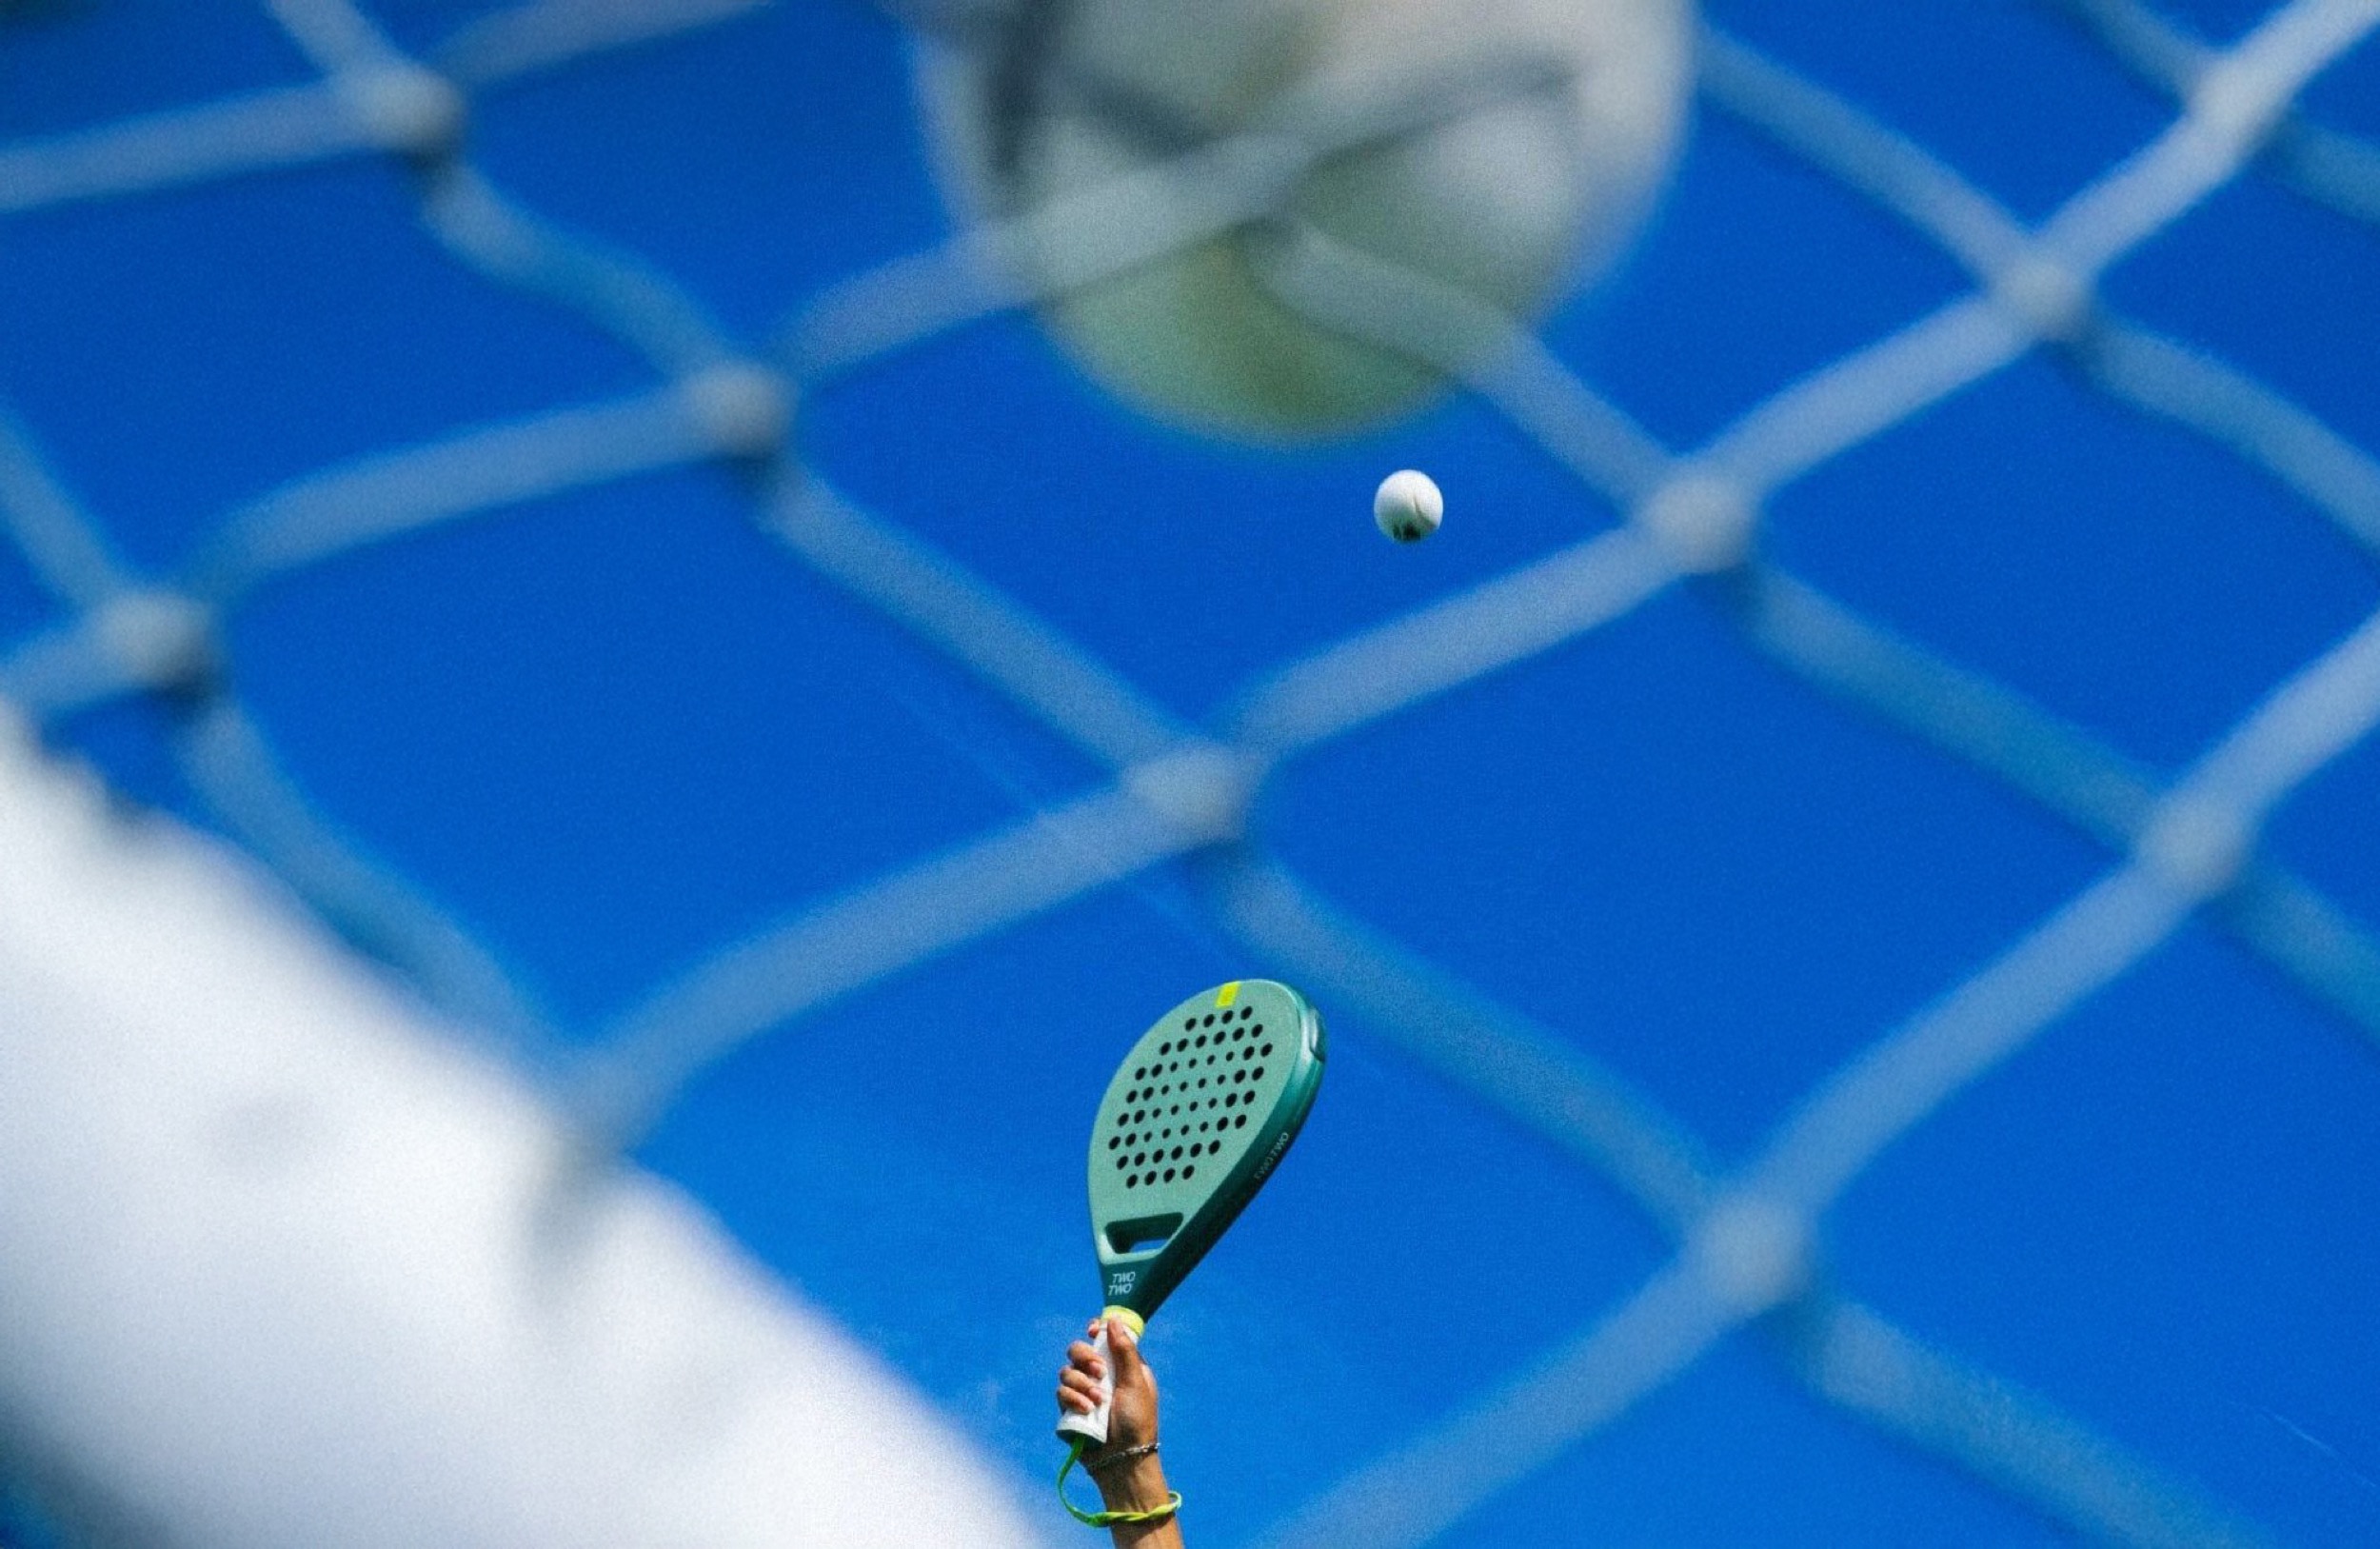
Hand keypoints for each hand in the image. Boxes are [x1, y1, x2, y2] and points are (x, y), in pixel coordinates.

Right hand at [1056, 1315, 1159, 1449]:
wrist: (1123, 1459)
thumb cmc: (1138, 1421)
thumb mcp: (1136, 1382)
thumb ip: (1124, 1351)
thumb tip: (1113, 1320)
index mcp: (1120, 1366)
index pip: (1102, 1339)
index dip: (1095, 1331)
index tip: (1093, 1331)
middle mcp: (1100, 1376)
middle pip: (1078, 1350)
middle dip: (1085, 1358)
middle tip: (1099, 1372)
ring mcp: (1083, 1392)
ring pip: (1067, 1371)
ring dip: (1081, 1384)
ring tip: (1097, 1401)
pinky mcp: (1070, 1409)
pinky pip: (1061, 1392)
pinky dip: (1073, 1399)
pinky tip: (1087, 1411)